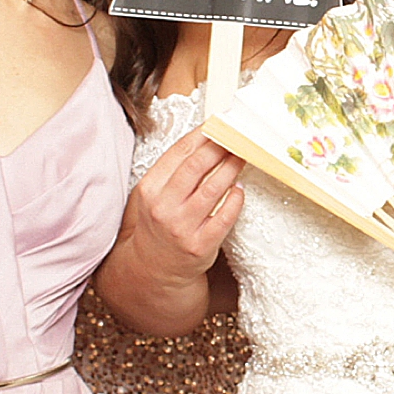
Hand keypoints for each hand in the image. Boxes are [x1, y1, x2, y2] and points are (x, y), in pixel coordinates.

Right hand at [114, 127, 244, 283]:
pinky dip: (235, 200)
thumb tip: (203, 137)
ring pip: (213, 188)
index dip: (202, 134)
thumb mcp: (151, 195)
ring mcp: (182, 227)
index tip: (220, 123)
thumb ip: (171, 170)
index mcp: (150, 189)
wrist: (152, 270)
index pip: (179, 153)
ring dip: (232, 167)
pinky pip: (225, 217)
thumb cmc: (156, 225)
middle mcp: (164, 207)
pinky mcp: (201, 245)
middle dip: (220, 146)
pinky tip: (240, 189)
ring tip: (244, 156)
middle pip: (197, 166)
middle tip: (238, 135)